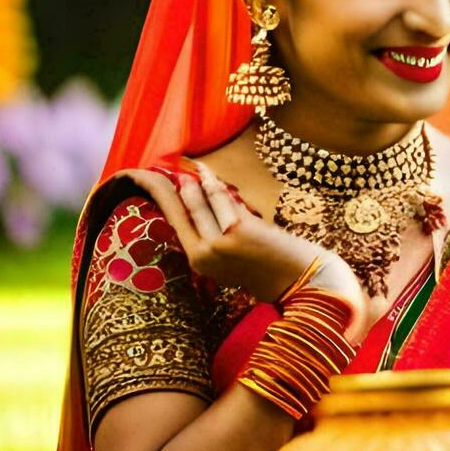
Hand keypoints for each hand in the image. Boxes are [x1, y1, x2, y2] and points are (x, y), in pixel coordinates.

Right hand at [121, 165, 368, 326]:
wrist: (302, 282)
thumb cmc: (269, 269)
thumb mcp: (232, 260)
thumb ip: (214, 235)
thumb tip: (201, 201)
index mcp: (199, 262)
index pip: (172, 223)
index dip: (159, 199)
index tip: (147, 180)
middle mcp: (203, 254)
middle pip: (179, 209)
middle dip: (166, 186)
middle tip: (157, 169)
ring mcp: (219, 242)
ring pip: (198, 201)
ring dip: (194, 182)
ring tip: (189, 168)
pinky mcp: (237, 230)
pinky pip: (220, 199)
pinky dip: (213, 184)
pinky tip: (206, 173)